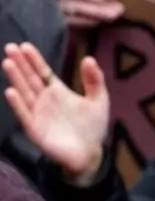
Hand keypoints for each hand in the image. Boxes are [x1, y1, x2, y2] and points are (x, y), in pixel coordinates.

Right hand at [3, 43, 108, 181]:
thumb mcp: (99, 101)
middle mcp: (44, 100)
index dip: (34, 60)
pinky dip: (18, 104)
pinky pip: (24, 115)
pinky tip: (11, 91)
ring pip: (25, 93)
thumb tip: (89, 58)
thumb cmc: (93, 128)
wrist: (90, 154)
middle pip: (30, 79)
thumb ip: (94, 80)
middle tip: (11, 47)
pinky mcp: (35, 129)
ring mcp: (38, 114)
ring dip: (16, 79)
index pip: (42, 72)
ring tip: (8, 63)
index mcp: (57, 91)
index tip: (25, 46)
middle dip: (20, 64)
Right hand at [57, 0, 128, 27]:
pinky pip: (74, 19)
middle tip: (119, 8)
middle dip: (102, 1)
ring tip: (114, 15)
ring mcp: (62, 4)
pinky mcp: (63, 18)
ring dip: (98, 12)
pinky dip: (88, 21)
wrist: (84, 13)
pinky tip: (100, 22)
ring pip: (78, 7)